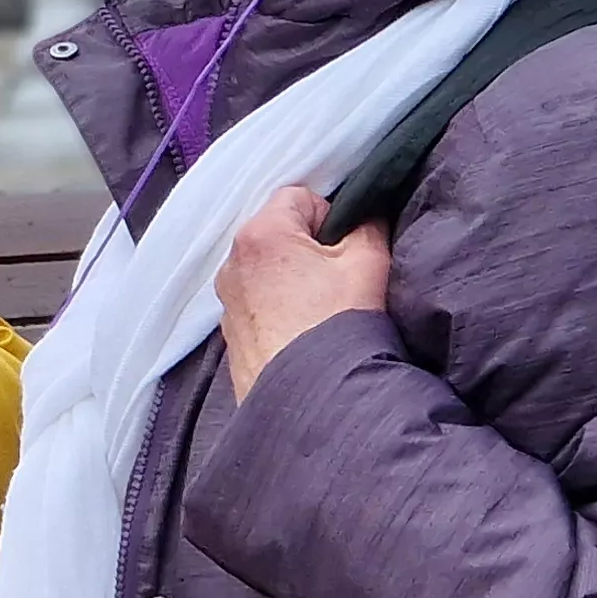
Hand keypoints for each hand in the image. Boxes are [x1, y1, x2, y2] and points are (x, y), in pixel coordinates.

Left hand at [216, 188, 389, 400]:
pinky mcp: (232, 335)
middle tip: (339, 280)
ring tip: (323, 310)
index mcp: (260, 235)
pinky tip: (305, 331)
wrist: (314, 400)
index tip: (347, 248)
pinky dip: (281, 309)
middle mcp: (233, 264)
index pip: (299, 197)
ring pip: (268, 270)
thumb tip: (364, 217)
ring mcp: (228, 302)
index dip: (331, 217)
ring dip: (295, 280)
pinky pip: (259, 304)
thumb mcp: (368, 262)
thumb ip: (368, 225)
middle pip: (279, 233)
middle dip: (311, 248)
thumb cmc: (336, 327)